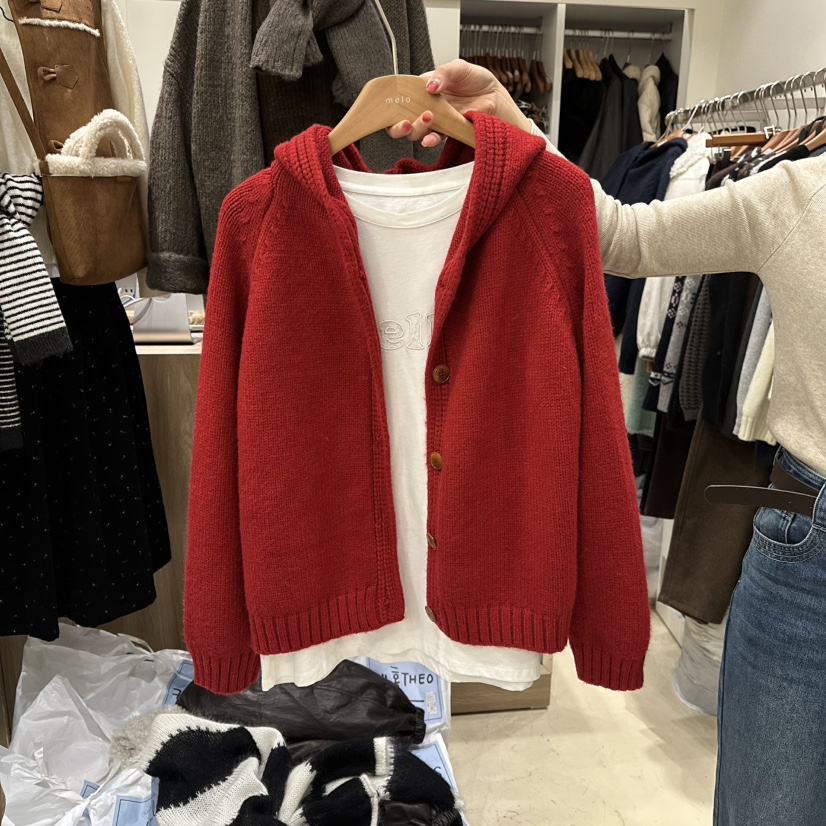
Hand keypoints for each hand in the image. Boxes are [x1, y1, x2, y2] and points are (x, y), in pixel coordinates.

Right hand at [387, 59, 533, 146]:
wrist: (495, 96)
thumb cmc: (476, 80)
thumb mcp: (459, 67)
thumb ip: (444, 73)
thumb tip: (430, 86)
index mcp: (422, 89)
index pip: (399, 97)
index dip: (390, 103)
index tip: (390, 104)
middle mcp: (425, 106)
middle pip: (401, 120)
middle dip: (398, 125)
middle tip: (405, 120)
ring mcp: (435, 121)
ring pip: (415, 132)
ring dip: (416, 129)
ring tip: (427, 118)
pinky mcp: (447, 132)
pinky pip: (434, 138)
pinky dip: (430, 140)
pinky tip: (430, 138)